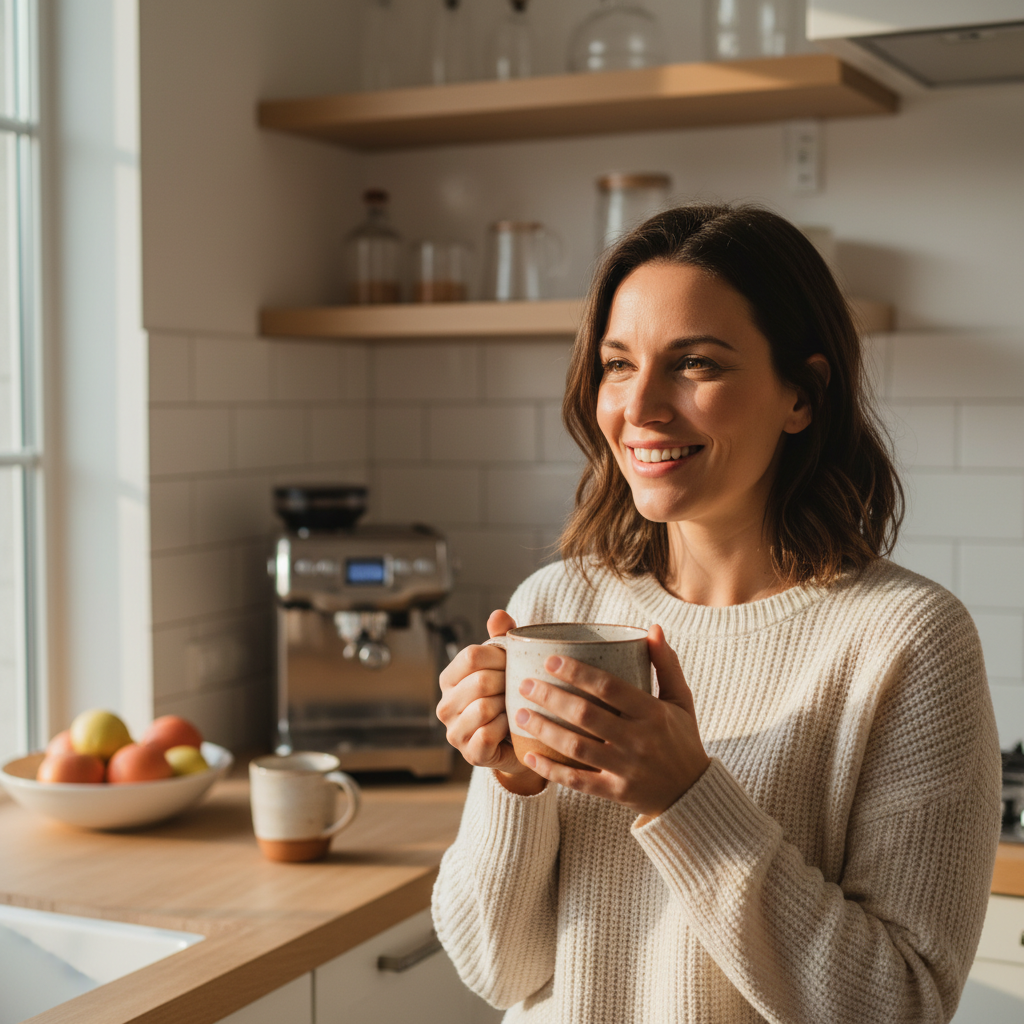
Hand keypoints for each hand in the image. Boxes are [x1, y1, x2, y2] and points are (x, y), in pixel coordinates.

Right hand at [436, 610, 545, 794]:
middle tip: (520, 688)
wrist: (522, 740)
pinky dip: (506, 728)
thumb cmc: (511, 696)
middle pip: (479, 681)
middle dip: (507, 682)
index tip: (515, 662)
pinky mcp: (470, 754)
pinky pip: (488, 734)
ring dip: (507, 706)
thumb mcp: (506, 664)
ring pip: (483, 708)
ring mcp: (454, 732)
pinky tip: (512, 726)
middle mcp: (445, 705)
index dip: (499, 656)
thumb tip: (498, 614)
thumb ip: (501, 638)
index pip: (471, 656)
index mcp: (449, 678)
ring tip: (515, 706)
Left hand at [512, 625, 709, 816]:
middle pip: (586, 715)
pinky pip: (578, 781)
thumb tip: (653, 628)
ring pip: (577, 747)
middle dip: (551, 697)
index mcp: (652, 713)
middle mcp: (638, 740)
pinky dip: (551, 770)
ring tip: (519, 713)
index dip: (578, 672)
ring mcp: (626, 769)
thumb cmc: (681, 739)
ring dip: (544, 730)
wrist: (692, 794)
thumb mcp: (680, 700)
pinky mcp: (615, 792)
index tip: (550, 660)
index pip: (610, 688)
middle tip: (524, 684)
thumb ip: (666, 664)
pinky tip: (529, 756)